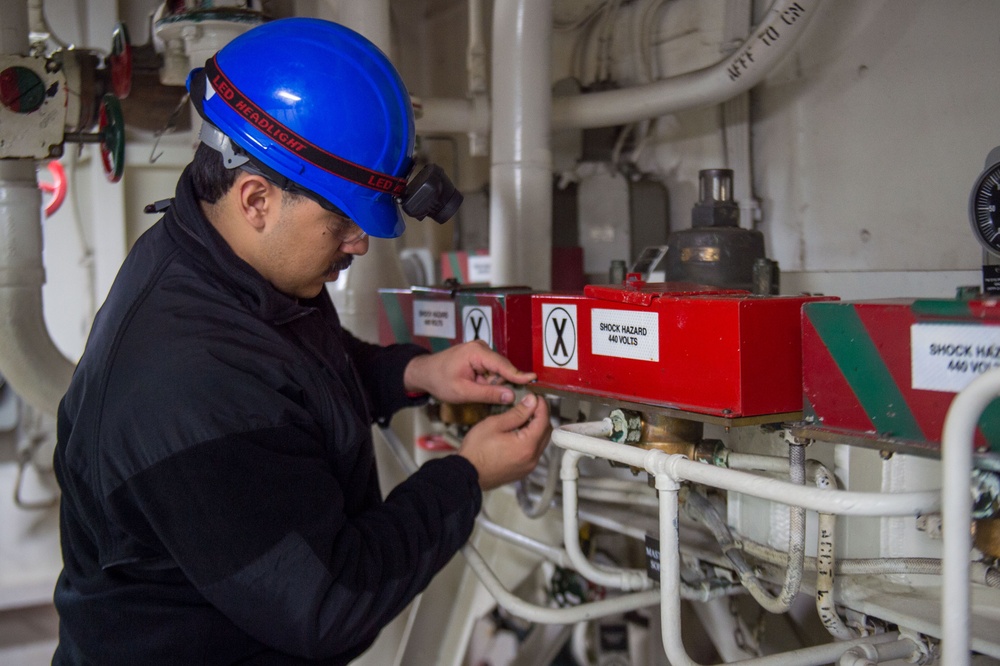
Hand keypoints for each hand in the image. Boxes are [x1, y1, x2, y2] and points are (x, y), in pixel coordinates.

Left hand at [403, 340, 535, 404]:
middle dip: (498, 383)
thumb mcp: (463, 391)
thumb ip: (488, 393)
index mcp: (477, 352)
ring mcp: (481, 351)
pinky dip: (487, 381)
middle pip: (502, 368)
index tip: (533, 379)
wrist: (424, 373)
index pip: (503, 365)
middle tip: (481, 393)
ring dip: (490, 383)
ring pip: (497, 372)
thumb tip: (510, 395)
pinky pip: (492, 371)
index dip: (518, 374)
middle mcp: (481, 348)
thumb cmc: (439, 380)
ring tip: (473, 388)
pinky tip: (475, 385)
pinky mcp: (480, 357)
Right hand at [457, 392, 550, 489]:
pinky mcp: (523, 470)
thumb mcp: (495, 424)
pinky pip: (534, 452)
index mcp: (527, 446)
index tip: (536, 397)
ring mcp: (528, 466)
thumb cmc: (476, 451)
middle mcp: (532, 458)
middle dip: (541, 416)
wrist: (466, 474)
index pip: (543, 420)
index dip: (541, 405)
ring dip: (536, 428)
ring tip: (523, 417)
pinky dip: (531, 440)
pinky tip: (519, 432)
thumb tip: (531, 402)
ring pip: (541, 442)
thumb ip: (517, 413)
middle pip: (546, 432)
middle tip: (531, 404)